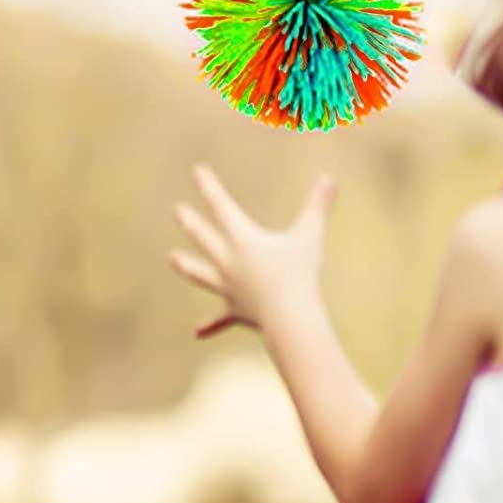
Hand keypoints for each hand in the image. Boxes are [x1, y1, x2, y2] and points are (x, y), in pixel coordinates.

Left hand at [170, 165, 335, 337]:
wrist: (290, 319)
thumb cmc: (300, 274)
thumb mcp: (310, 235)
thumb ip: (318, 205)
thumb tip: (330, 178)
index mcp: (243, 239)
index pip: (221, 206)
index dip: (208, 186)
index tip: (196, 170)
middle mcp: (229, 262)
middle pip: (204, 237)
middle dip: (190, 222)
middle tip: (178, 210)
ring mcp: (230, 288)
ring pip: (201, 274)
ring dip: (187, 265)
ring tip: (172, 259)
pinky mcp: (237, 312)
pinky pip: (220, 318)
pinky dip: (210, 325)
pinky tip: (196, 332)